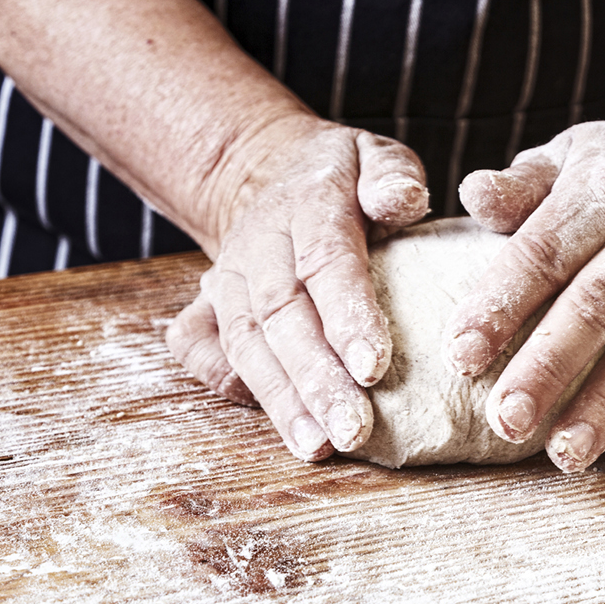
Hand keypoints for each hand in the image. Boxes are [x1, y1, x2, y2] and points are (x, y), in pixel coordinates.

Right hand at [165, 114, 428, 460]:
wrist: (273, 173)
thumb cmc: (346, 178)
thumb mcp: (376, 157)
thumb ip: (392, 176)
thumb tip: (403, 202)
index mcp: (308, 204)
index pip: (326, 264)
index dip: (348, 317)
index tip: (374, 368)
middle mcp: (259, 245)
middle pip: (283, 317)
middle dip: (317, 380)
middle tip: (353, 430)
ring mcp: (227, 278)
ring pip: (247, 344)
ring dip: (282, 400)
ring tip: (318, 446)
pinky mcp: (206, 305)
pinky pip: (201, 348)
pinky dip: (228, 386)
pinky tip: (276, 424)